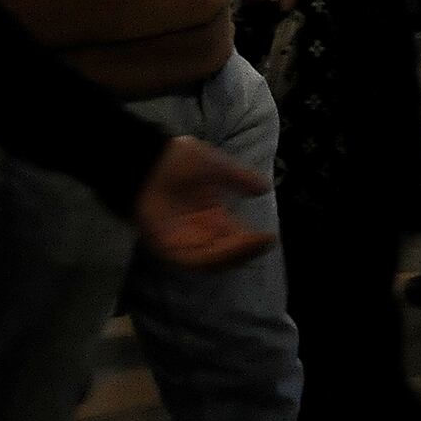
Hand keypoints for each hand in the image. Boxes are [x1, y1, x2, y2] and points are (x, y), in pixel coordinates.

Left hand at [133, 136, 274, 270]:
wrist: (149, 161)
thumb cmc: (179, 160)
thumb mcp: (219, 167)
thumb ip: (242, 179)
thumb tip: (265, 188)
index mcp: (212, 216)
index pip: (236, 236)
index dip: (253, 240)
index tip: (271, 237)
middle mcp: (199, 232)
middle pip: (227, 252)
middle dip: (247, 250)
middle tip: (264, 243)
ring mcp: (183, 241)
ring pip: (213, 259)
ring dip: (234, 255)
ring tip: (252, 244)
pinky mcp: (167, 247)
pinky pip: (193, 259)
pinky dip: (213, 257)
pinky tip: (230, 247)